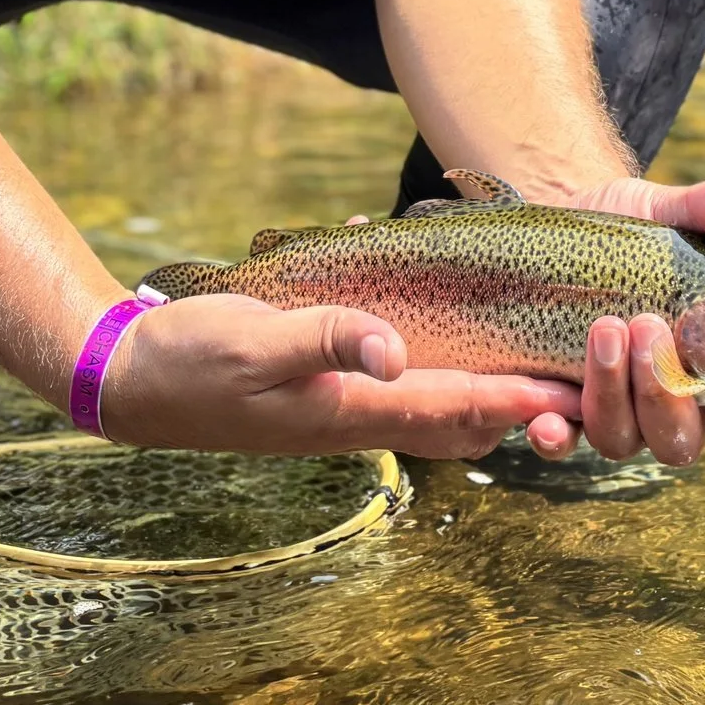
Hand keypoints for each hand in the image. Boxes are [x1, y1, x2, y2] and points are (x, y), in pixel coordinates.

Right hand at [97, 292, 580, 459]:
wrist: (128, 380)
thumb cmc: (189, 362)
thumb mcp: (255, 340)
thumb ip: (324, 338)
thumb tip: (394, 351)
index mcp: (349, 411)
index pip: (454, 409)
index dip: (516, 401)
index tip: (573, 391)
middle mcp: (355, 415)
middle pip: (458, 417)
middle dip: (517, 402)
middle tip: (576, 376)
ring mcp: (338, 403)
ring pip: (431, 397)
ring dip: (480, 375)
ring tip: (529, 346)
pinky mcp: (322, 383)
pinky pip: (391, 370)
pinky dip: (425, 345)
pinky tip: (424, 288)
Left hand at [523, 169, 704, 465]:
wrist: (553, 234)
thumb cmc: (629, 237)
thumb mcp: (667, 216)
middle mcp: (667, 404)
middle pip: (680, 439)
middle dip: (666, 395)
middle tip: (648, 327)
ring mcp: (611, 413)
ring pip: (621, 439)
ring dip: (612, 395)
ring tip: (603, 329)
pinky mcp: (557, 408)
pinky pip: (560, 439)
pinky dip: (555, 433)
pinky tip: (541, 413)